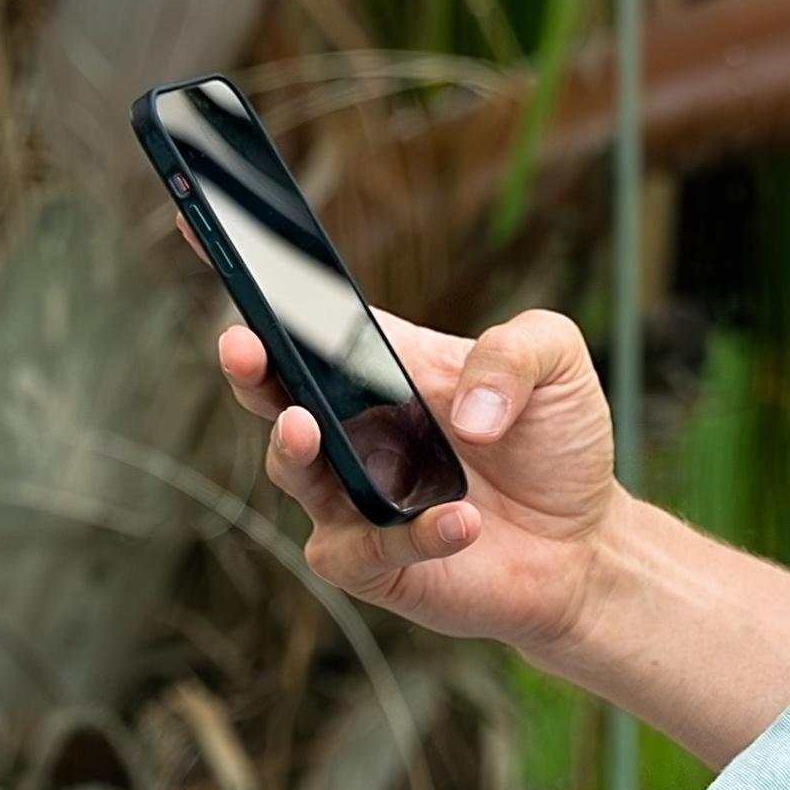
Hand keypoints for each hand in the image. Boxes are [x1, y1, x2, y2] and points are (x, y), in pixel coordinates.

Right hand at [218, 304, 622, 667]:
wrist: (584, 542)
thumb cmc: (555, 442)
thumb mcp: (557, 360)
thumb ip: (517, 351)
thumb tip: (465, 412)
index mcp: (382, 364)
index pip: (308, 314)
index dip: (257, 277)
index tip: (204, 229)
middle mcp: (353, 425)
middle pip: (274, 390)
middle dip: (248, 366)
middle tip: (242, 344)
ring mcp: (353, 494)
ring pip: (293, 469)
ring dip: (293, 448)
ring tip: (307, 426)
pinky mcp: (373, 560)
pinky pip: (363, 547)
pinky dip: (409, 534)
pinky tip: (458, 520)